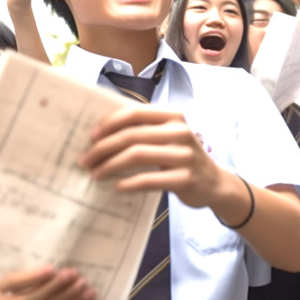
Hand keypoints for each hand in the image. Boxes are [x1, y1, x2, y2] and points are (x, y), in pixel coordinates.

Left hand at [79, 106, 220, 208]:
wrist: (214, 183)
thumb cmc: (182, 158)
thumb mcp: (169, 137)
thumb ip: (144, 130)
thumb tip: (101, 133)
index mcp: (173, 116)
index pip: (134, 112)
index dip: (109, 123)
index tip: (90, 136)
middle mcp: (180, 131)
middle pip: (132, 135)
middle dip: (103, 148)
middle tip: (85, 160)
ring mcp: (185, 155)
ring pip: (137, 155)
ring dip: (110, 165)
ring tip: (95, 174)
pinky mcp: (185, 178)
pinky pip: (149, 179)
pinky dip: (128, 183)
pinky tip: (116, 186)